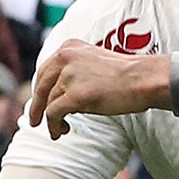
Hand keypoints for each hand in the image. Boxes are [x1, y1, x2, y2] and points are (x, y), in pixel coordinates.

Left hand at [28, 40, 171, 138]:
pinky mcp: (75, 95)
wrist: (143, 79)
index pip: (45, 70)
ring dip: (50, 119)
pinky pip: (54, 113)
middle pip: (41, 85)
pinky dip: (53, 125)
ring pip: (48, 102)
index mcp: (69, 47)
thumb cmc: (126, 75)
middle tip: (35, 121)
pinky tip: (60, 131)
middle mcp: (65, 58)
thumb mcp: (94, 62)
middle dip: (37, 106)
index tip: (40, 103)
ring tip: (59, 130)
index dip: (40, 89)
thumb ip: (74, 70)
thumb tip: (57, 93)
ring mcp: (70, 76)